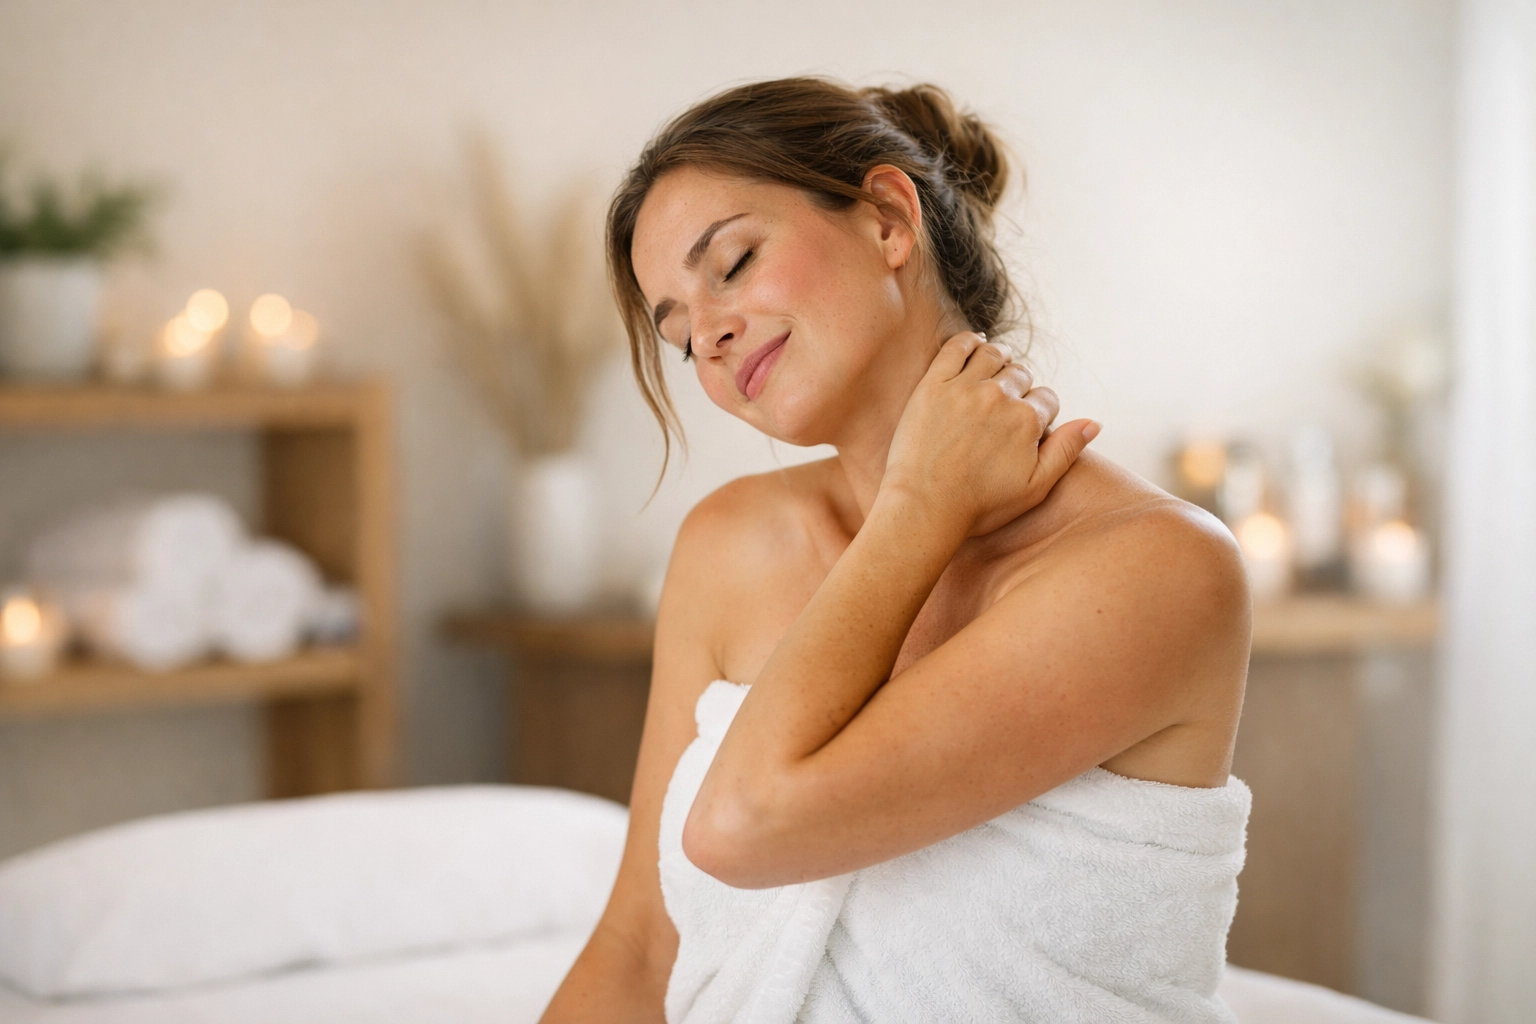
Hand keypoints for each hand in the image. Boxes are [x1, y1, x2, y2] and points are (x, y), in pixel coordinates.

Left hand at [881, 332, 1099, 536]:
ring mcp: (964, 388)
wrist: (923, 508)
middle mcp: (999, 397)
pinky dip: (969, 341)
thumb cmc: (980, 505)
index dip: (1042, 410)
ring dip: (999, 359)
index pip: (1047, 398)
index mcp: (1027, 420)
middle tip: (1007, 403)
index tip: (1028, 423)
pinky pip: (956, 348)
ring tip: (996, 368)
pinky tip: (974, 344)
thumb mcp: (1035, 487)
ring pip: (992, 355)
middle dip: (1020, 387)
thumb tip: (1094, 423)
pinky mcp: (932, 385)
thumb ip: (1066, 451)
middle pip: (1021, 374)